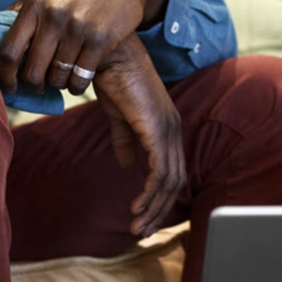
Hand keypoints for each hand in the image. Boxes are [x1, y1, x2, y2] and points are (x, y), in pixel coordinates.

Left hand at [0, 0, 167, 95]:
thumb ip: (16, 14)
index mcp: (33, 4)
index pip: (8, 50)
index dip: (3, 76)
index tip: (6, 87)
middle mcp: (53, 15)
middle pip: (31, 71)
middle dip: (32, 85)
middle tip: (38, 84)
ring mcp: (77, 28)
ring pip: (56, 78)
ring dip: (56, 84)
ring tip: (60, 76)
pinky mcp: (100, 40)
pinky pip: (79, 79)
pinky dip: (75, 86)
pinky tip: (77, 77)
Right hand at [93, 35, 185, 238]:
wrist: (107, 53)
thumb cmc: (110, 75)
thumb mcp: (117, 112)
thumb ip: (124, 137)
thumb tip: (126, 163)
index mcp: (164, 124)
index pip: (170, 169)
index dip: (158, 195)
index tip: (141, 214)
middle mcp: (172, 128)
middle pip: (175, 180)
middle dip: (158, 209)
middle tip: (140, 229)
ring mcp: (167, 128)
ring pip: (170, 181)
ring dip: (153, 207)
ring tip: (136, 225)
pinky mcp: (157, 129)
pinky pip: (160, 172)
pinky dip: (150, 193)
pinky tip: (136, 205)